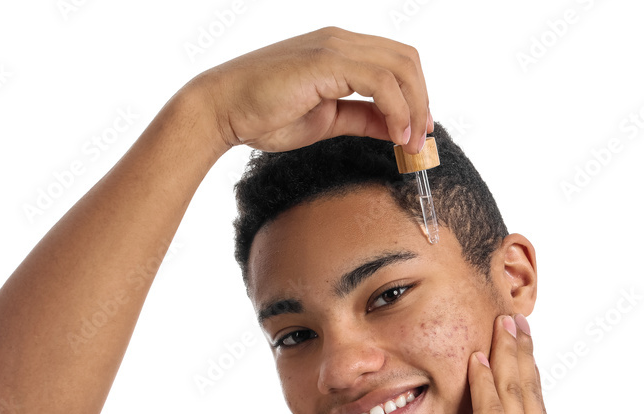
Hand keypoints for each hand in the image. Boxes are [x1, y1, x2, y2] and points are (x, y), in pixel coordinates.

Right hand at [186, 27, 431, 153]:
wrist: (221, 109)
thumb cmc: (263, 115)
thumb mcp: (326, 121)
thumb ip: (361, 118)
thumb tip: (394, 128)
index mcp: (340, 49)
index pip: (396, 62)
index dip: (416, 95)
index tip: (418, 131)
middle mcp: (340, 40)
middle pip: (406, 60)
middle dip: (422, 101)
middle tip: (420, 140)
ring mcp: (334, 47)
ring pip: (400, 67)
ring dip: (414, 109)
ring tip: (410, 143)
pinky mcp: (325, 61)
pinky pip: (381, 82)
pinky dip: (397, 110)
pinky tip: (395, 136)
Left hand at [465, 314, 571, 413]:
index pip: (536, 408)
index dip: (530, 377)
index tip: (526, 352)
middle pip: (528, 388)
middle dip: (521, 352)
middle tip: (517, 321)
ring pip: (513, 389)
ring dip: (506, 353)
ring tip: (503, 323)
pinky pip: (489, 410)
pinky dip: (484, 381)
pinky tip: (477, 358)